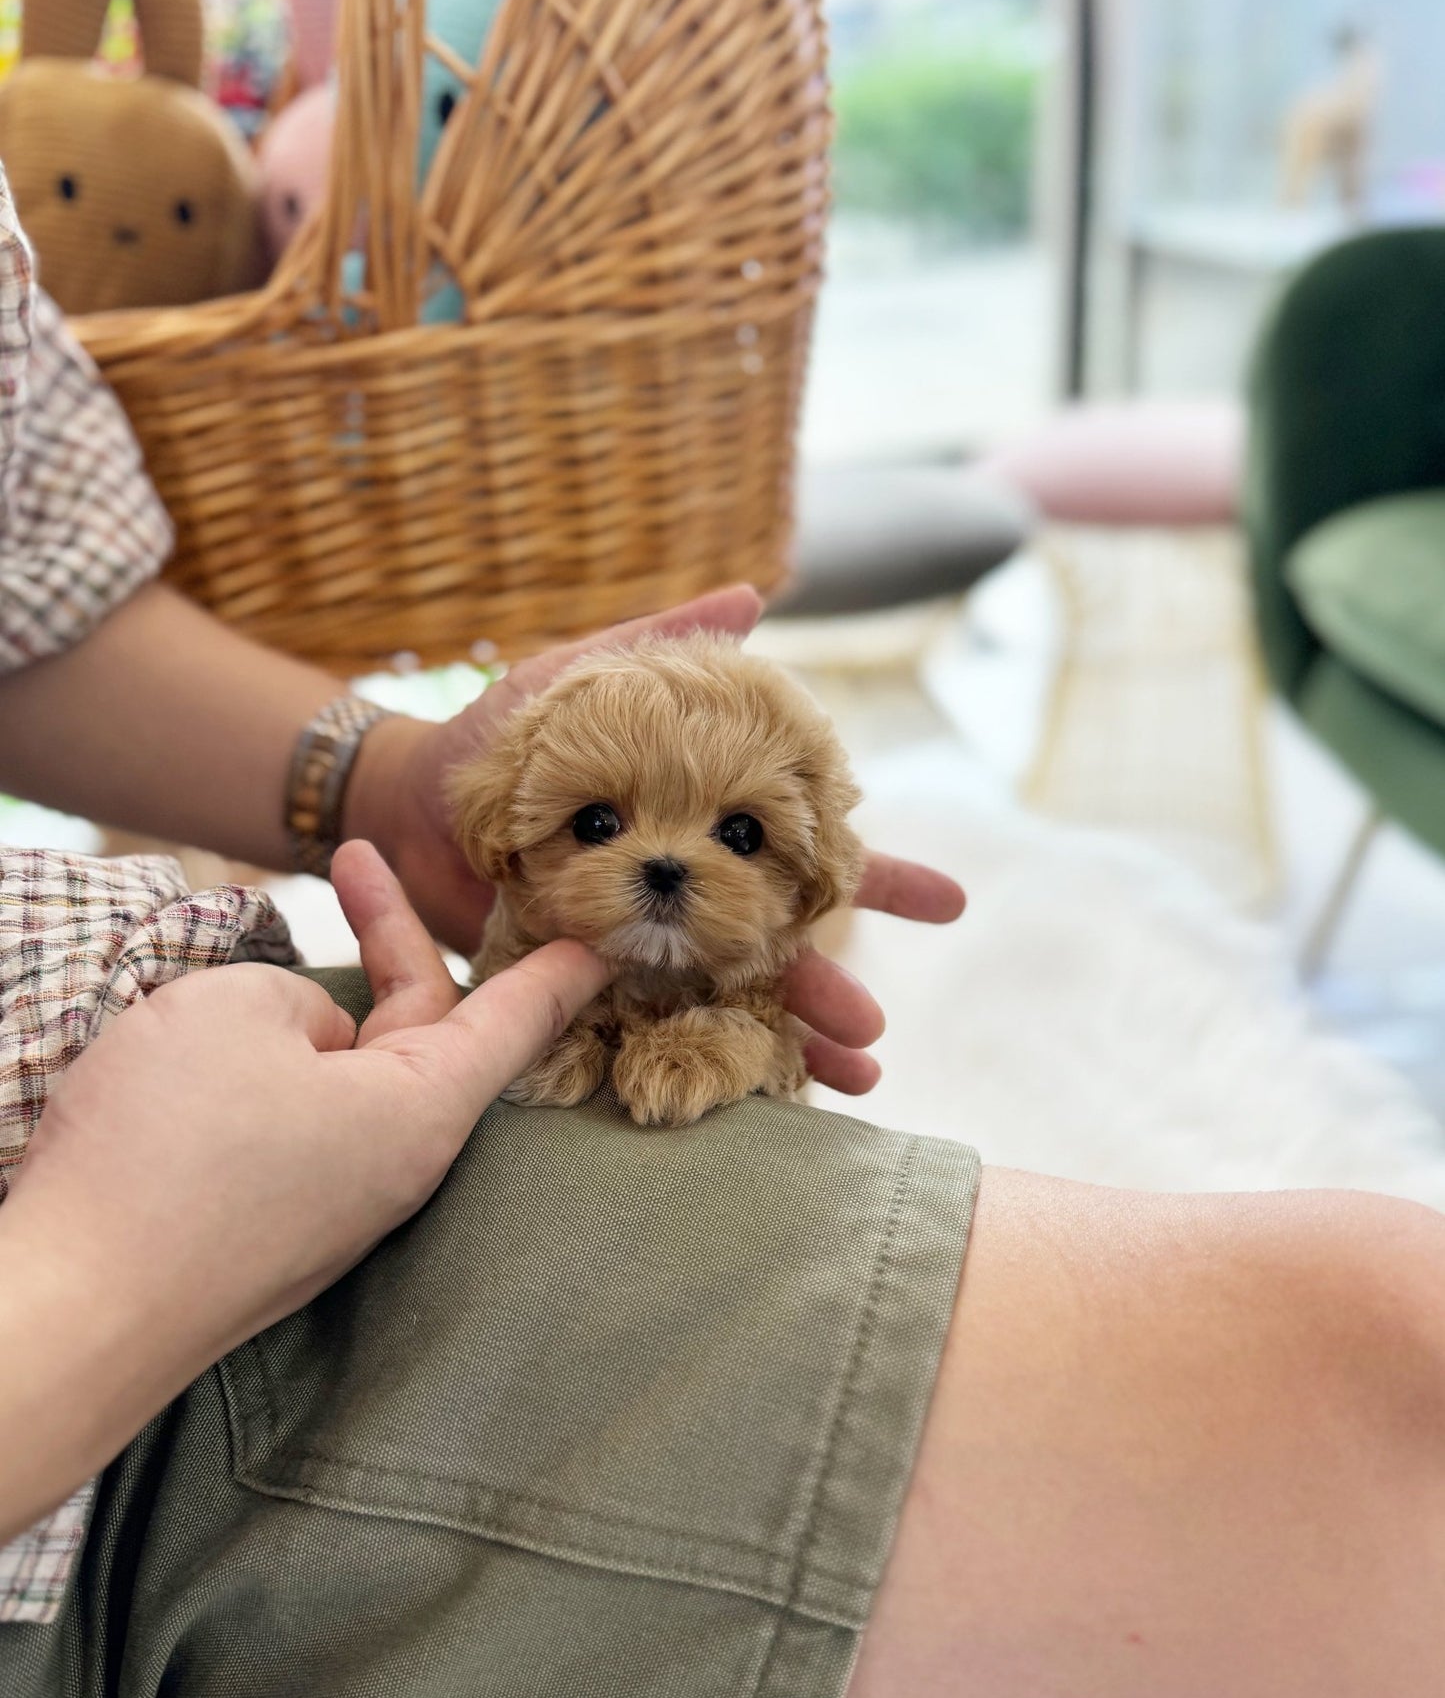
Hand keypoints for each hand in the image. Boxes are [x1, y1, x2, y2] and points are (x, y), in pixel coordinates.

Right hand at [0, 844, 604, 1541]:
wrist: (74, 1311)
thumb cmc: (165, 1149)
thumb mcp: (237, 1012)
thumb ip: (300, 1001)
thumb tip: (315, 1041)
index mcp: (422, 1110)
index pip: (516, 1022)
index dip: (560, 969)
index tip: (604, 937)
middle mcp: (397, 1164)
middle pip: (424, 1030)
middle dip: (386, 940)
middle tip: (351, 860)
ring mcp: (336, 1203)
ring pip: (346, 1075)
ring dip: (302, 1016)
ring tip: (209, 999)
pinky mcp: (275, 1228)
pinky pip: (297, 1123)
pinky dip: (268, 1071)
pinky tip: (195, 1057)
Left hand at [345, 589, 964, 1096]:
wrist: (403, 801)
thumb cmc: (493, 734)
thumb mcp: (581, 679)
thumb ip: (659, 645)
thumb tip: (751, 596)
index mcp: (700, 827)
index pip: (803, 851)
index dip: (874, 875)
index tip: (950, 904)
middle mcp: (680, 893)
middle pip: (776, 944)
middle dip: (832, 983)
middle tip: (877, 1032)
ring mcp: (633, 946)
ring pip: (722, 1002)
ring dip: (775, 1041)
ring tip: (830, 1081)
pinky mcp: (581, 985)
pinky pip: (642, 1034)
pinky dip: (690, 1065)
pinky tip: (742, 1100)